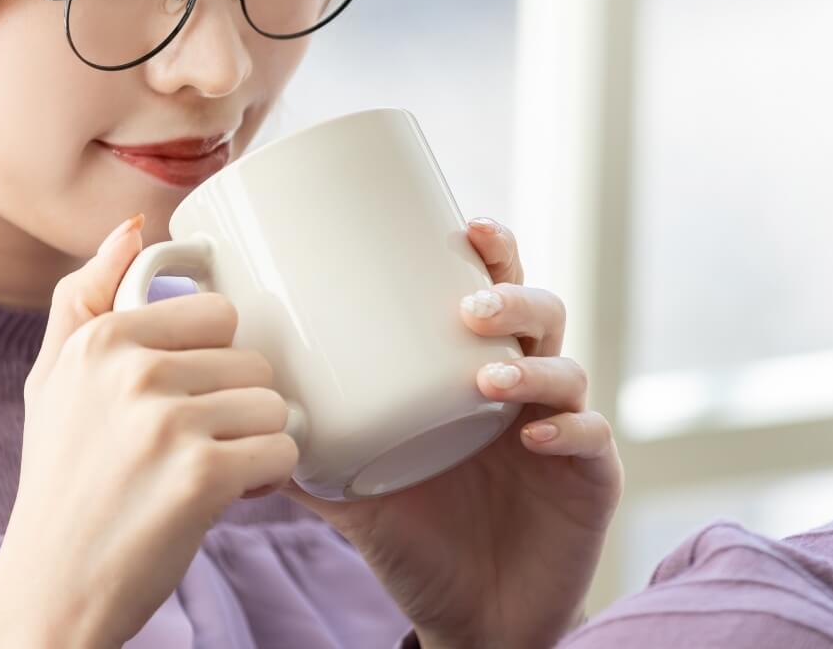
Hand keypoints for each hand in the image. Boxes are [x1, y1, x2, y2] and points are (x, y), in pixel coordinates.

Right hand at [0, 215, 298, 648]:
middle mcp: (132, 370)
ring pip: (274, 404)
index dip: (211, 363)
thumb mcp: (52, 381)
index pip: (217, 313)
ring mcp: (167, 421)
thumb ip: (84, 296)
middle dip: (236, 406)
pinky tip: (224, 498)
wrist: (53, 589)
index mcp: (101, 337)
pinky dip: (266, 480)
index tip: (180, 402)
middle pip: (252, 359)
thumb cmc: (63, 483)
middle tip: (193, 446)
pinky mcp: (202, 475)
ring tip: (206, 473)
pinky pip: (284, 450)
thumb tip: (131, 227)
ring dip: (254, 444)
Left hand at [280, 218, 622, 648]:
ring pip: (567, 370)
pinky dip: (567, 428)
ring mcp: (565, 432)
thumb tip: (240, 409)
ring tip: (487, 379)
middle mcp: (528, 392)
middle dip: (512, 297)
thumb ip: (307, 451)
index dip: (490, 253)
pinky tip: (534, 434)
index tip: (462, 224)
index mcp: (476, 375)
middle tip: (470, 305)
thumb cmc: (420, 541)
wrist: (473, 624)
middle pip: (541, 315)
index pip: (493, 295)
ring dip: (530, 367)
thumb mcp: (354, 493)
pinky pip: (591, 439)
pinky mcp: (592, 479)